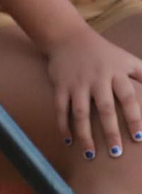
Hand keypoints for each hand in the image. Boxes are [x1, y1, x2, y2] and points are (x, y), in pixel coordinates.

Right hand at [45, 25, 141, 159]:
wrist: (68, 38)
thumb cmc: (104, 53)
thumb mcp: (127, 60)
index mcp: (116, 74)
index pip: (128, 98)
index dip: (134, 118)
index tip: (138, 138)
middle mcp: (97, 80)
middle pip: (105, 109)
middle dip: (110, 132)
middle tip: (116, 153)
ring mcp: (77, 84)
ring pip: (81, 113)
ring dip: (85, 134)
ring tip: (90, 155)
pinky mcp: (60, 86)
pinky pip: (61, 108)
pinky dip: (63, 125)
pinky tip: (68, 141)